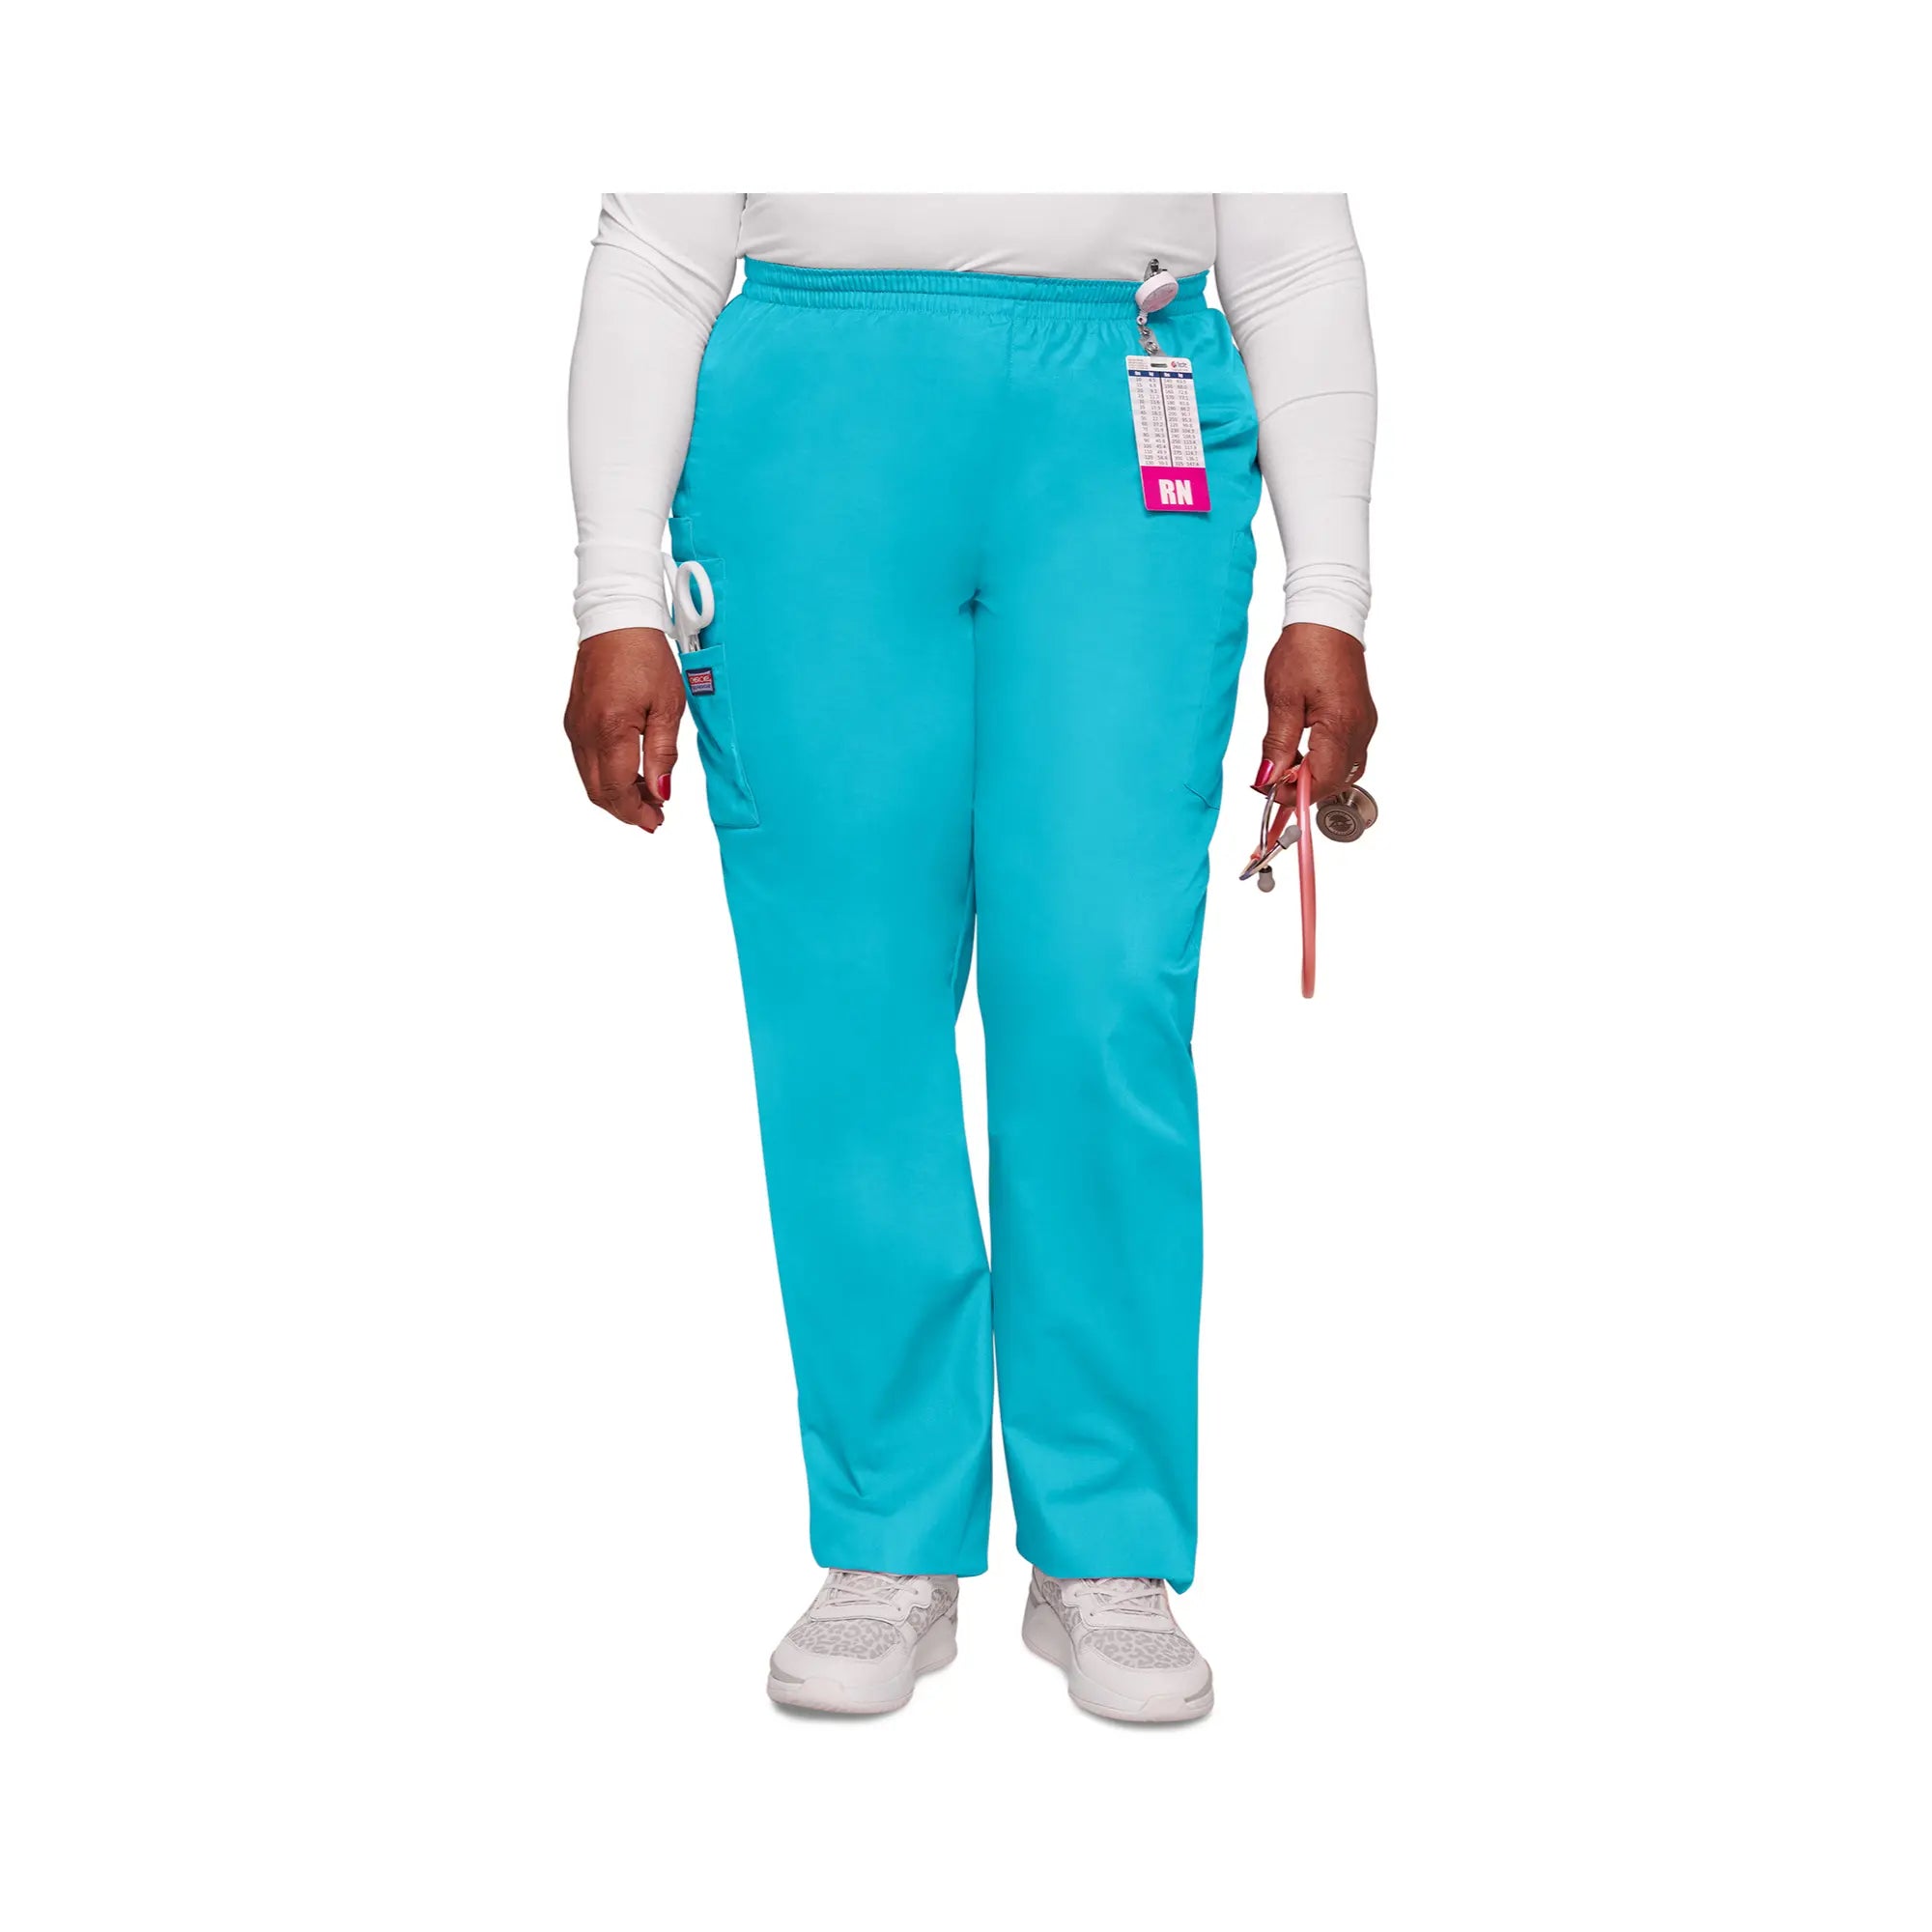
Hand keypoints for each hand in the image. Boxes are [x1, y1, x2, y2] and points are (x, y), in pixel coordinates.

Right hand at [563, 628, 684, 831]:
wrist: (616, 622)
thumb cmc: (646, 656)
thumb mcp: (668, 706)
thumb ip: (663, 753)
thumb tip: (661, 792)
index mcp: (610, 729)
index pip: (616, 789)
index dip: (636, 812)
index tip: (656, 821)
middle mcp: (585, 732)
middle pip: (598, 791)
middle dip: (626, 810)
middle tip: (654, 817)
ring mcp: (575, 727)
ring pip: (589, 779)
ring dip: (616, 795)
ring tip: (646, 798)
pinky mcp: (573, 721)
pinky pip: (585, 761)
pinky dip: (606, 776)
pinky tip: (629, 774)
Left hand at [1252, 623, 1377, 801]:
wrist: (1327, 619)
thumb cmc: (1305, 650)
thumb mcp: (1282, 699)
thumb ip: (1277, 744)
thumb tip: (1268, 778)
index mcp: (1340, 725)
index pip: (1322, 780)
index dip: (1294, 794)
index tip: (1268, 792)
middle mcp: (1359, 730)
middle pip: (1335, 781)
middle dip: (1303, 788)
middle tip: (1272, 780)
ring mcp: (1364, 726)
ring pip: (1343, 771)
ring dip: (1314, 776)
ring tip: (1285, 765)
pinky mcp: (1362, 720)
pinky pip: (1348, 755)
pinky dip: (1325, 762)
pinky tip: (1303, 753)